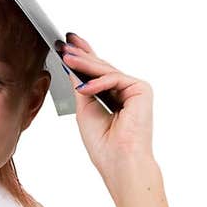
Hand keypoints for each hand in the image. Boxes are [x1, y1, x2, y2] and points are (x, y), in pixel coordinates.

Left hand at [55, 33, 154, 178]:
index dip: (83, 57)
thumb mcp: (84, 110)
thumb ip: (80, 87)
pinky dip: (98, 83)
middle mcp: (126, 92)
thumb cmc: (104, 146)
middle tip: (65, 43)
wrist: (120, 163)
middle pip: (102, 68)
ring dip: (85, 63)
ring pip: (107, 71)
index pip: (97, 74)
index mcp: (114, 98)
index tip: (67, 44)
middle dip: (82, 55)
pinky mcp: (142, 90)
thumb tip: (71, 66)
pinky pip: (115, 79)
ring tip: (67, 57)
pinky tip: (83, 87)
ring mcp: (134, 90)